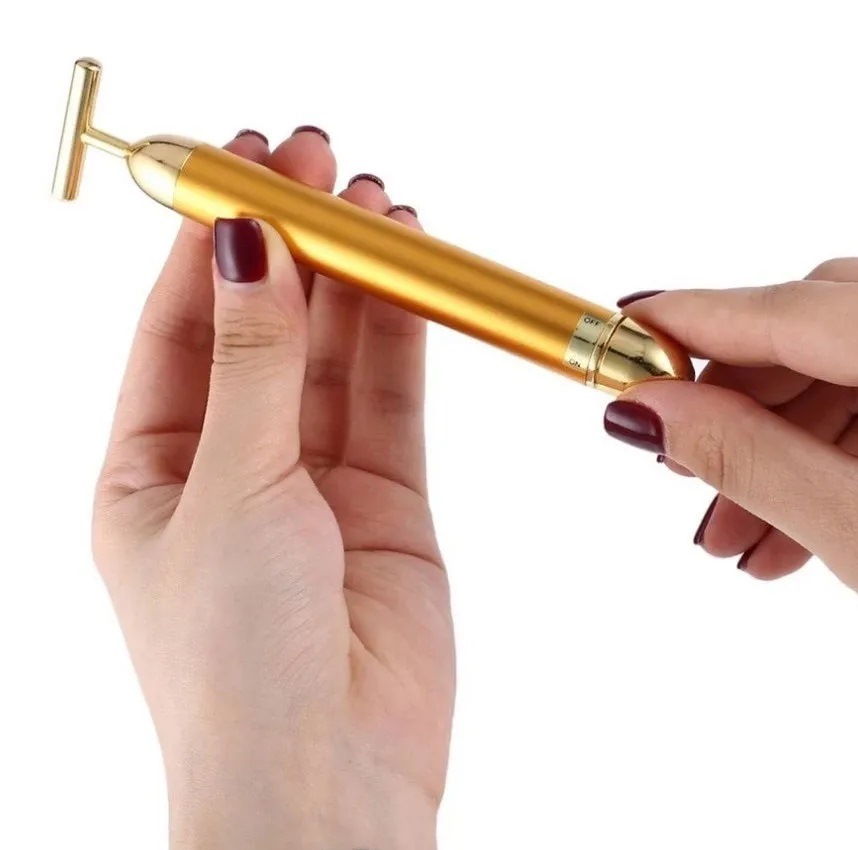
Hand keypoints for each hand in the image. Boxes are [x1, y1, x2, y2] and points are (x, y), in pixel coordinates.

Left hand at [93, 128, 453, 849]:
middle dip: (293, 245)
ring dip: (355, 282)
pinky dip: (401, 337)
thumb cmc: (235, 667)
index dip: (216, 241)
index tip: (250, 167)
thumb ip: (252, 367)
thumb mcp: (226, 492)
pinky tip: (409, 277)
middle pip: (263, 328)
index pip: (179, 326)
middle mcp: (231, 469)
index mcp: (148, 471)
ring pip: (334, 357)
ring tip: (377, 204)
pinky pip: (391, 401)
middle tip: (321, 163)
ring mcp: (314, 485)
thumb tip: (251, 247)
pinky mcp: (388, 504)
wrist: (328, 787)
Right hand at [604, 256, 857, 691]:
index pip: (792, 310)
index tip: (624, 330)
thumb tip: (644, 412)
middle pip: (818, 331)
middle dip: (737, 403)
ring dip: (781, 445)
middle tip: (676, 459)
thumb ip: (743, 457)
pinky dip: (834, 456)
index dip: (693, 322)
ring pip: (852, 371)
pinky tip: (790, 531)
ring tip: (731, 534)